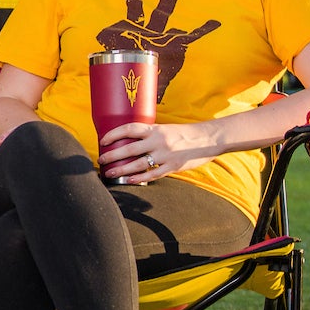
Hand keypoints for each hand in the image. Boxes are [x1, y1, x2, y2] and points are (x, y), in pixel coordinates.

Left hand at [96, 121, 214, 184]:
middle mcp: (159, 141)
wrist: (208, 139)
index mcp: (155, 129)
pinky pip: (152, 175)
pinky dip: (139, 178)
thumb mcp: (165, 129)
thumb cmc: (184, 134)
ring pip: (138, 164)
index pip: (129, 129)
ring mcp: (166, 155)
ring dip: (121, 169)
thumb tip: (128, 141)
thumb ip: (149, 135)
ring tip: (109, 173)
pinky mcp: (173, 167)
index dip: (113, 134)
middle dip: (112, 155)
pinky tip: (128, 180)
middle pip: (129, 149)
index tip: (102, 140)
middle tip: (101, 160)